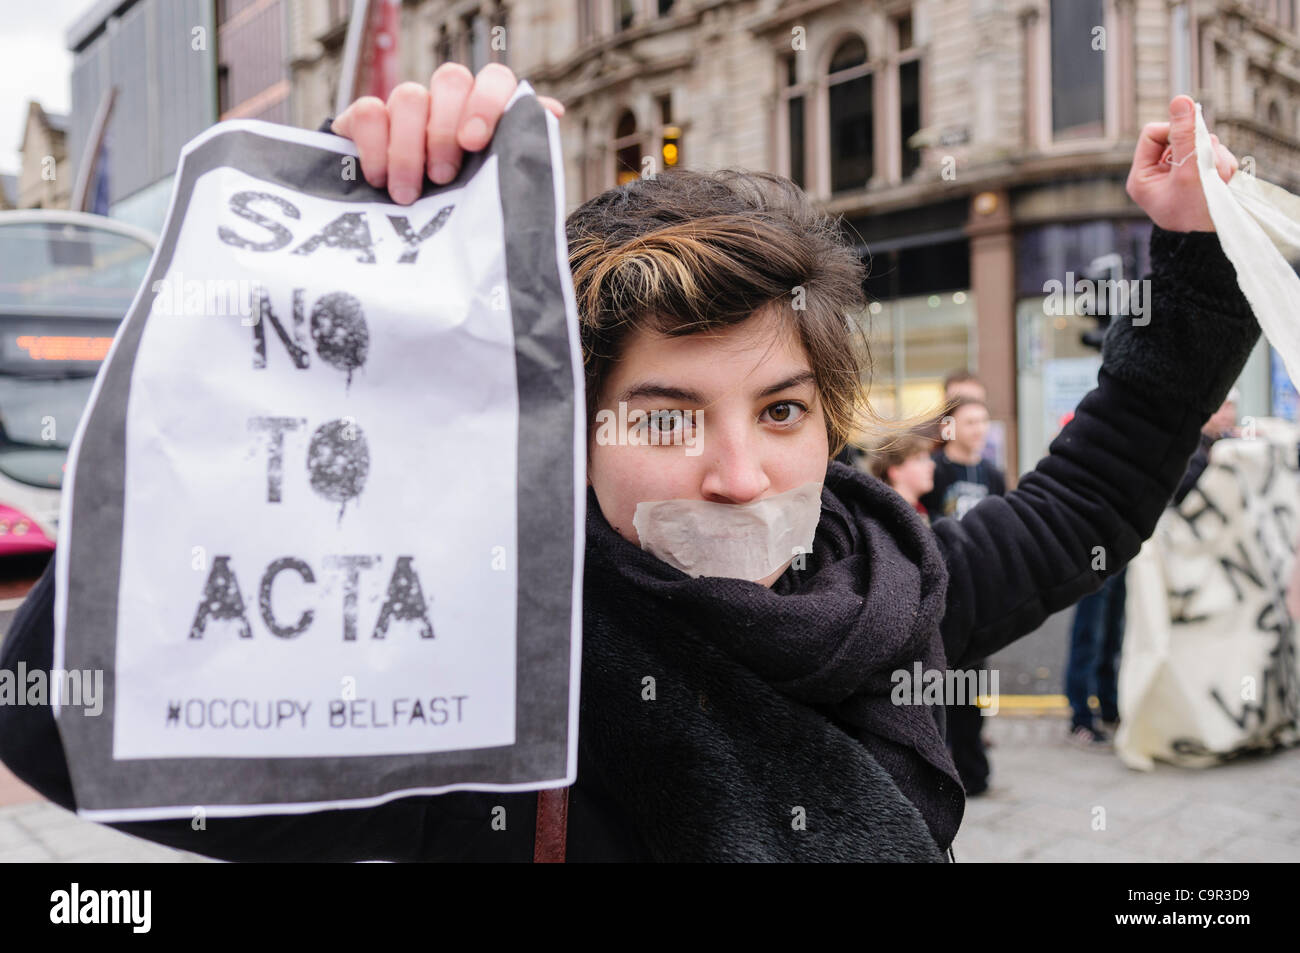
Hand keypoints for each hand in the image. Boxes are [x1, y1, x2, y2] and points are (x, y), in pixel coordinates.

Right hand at [331, 62, 564, 204]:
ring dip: (408, 150)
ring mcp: (408, 110)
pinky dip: (374, 147)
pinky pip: (368, 112)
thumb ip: (520, 156)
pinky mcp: (366, 121)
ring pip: (408, 95)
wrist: (406, 242)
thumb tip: (552, 112)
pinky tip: (379, 180)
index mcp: (486, 115)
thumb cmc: (464, 218)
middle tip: (442, 178)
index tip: (474, 142)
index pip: (495, 80)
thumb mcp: (496, 198)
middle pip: (450, 78)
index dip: (487, 103)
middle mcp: (449, 103)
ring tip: (408, 196)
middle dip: (445, 129)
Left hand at [1126, 95, 1237, 232]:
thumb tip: (1180, 100)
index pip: (1152, 133)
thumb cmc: (1197, 214)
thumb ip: (1185, 136)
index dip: (1173, 130)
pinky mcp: (1197, 176)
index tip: (1193, 139)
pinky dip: (1221, 165)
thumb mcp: (1189, 171)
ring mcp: (1179, 174)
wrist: (1216, 242)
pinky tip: (1223, 181)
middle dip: (1200, 148)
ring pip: (1199, 145)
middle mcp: (1157, 174)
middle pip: (1178, 137)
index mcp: (1142, 177)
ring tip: (1217, 180)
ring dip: (1214, 158)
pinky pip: (1211, 155)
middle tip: (1210, 168)